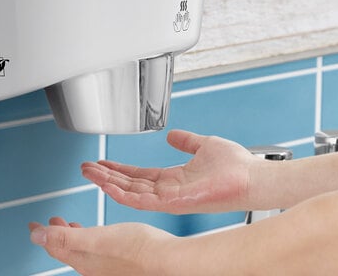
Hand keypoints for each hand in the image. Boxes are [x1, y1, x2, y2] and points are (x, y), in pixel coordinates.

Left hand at [29, 217, 174, 275]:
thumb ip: (65, 237)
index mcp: (83, 260)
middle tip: (49, 223)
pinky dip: (89, 239)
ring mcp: (106, 265)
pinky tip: (99, 233)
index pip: (54, 247)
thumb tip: (36, 236)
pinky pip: (96, 250)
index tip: (32, 225)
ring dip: (72, 236)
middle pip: (66, 249)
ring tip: (69, 226)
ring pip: (81, 250)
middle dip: (56, 234)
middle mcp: (92, 266)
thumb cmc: (136, 249)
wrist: (165, 260)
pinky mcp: (119, 261)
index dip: (42, 234)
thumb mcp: (96, 238)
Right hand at [81, 129, 258, 213]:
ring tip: (89, 173)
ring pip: (130, 193)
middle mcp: (168, 190)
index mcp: (174, 178)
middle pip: (130, 184)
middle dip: (106, 176)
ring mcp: (170, 199)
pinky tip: (107, 185)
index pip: (139, 175)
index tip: (103, 162)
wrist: (251, 176)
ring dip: (108, 182)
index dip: (119, 169)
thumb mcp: (203, 145)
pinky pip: (142, 200)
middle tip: (86, 168)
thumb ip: (186, 141)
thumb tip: (173, 135)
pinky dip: (122, 193)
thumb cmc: (235, 165)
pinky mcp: (174, 203)